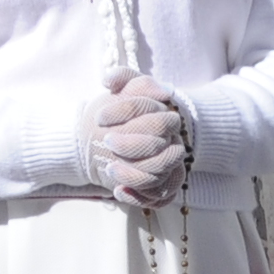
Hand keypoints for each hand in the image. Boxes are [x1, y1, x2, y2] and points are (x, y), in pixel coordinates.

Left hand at [74, 69, 187, 206]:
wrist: (132, 135)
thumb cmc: (130, 111)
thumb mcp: (129, 89)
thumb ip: (123, 77)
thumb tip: (109, 80)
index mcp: (165, 114)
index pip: (149, 111)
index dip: (123, 111)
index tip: (100, 117)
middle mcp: (173, 140)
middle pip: (158, 146)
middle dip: (130, 145)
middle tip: (106, 141)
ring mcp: (172, 164)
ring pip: (160, 173)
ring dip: (133, 174)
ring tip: (109, 169)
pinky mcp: (166, 184)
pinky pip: (160, 197)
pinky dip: (138, 197)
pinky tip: (118, 191)